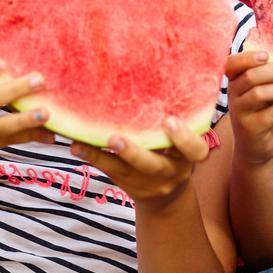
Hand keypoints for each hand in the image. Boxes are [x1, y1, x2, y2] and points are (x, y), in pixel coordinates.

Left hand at [70, 119, 211, 210]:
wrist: (166, 196)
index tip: (169, 121)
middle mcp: (170, 171)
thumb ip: (178, 121)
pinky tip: (76, 146)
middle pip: (154, 166)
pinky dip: (92, 157)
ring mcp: (148, 182)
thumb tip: (164, 76)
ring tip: (82, 143)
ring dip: (103, 156)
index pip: (196, 150)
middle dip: (135, 153)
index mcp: (188, 156)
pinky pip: (109, 172)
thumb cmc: (174, 153)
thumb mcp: (183, 143)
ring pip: (125, 172)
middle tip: (116, 138)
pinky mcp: (128, 185)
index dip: (185, 139)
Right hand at [226, 50, 272, 167]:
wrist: (255, 149)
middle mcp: (233, 95)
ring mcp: (240, 112)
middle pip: (251, 76)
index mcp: (234, 82)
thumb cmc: (263, 114)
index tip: (266, 54)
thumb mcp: (265, 94)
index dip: (247, 57)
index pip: (231, 64)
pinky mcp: (252, 128)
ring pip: (261, 93)